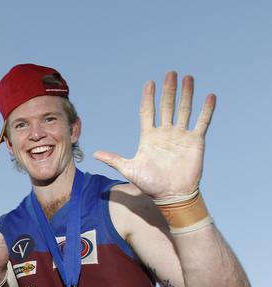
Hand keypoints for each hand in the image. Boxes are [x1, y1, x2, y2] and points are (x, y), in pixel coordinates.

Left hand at [94, 72, 214, 199]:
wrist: (171, 195)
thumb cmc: (150, 184)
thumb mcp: (129, 170)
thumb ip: (113, 159)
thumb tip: (94, 154)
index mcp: (149, 136)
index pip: (148, 111)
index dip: (149, 97)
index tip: (149, 83)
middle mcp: (165, 133)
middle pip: (167, 106)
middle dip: (168, 90)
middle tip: (170, 73)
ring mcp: (181, 136)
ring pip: (184, 110)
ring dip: (186, 94)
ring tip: (188, 78)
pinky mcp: (195, 141)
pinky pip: (202, 122)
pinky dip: (206, 110)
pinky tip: (209, 97)